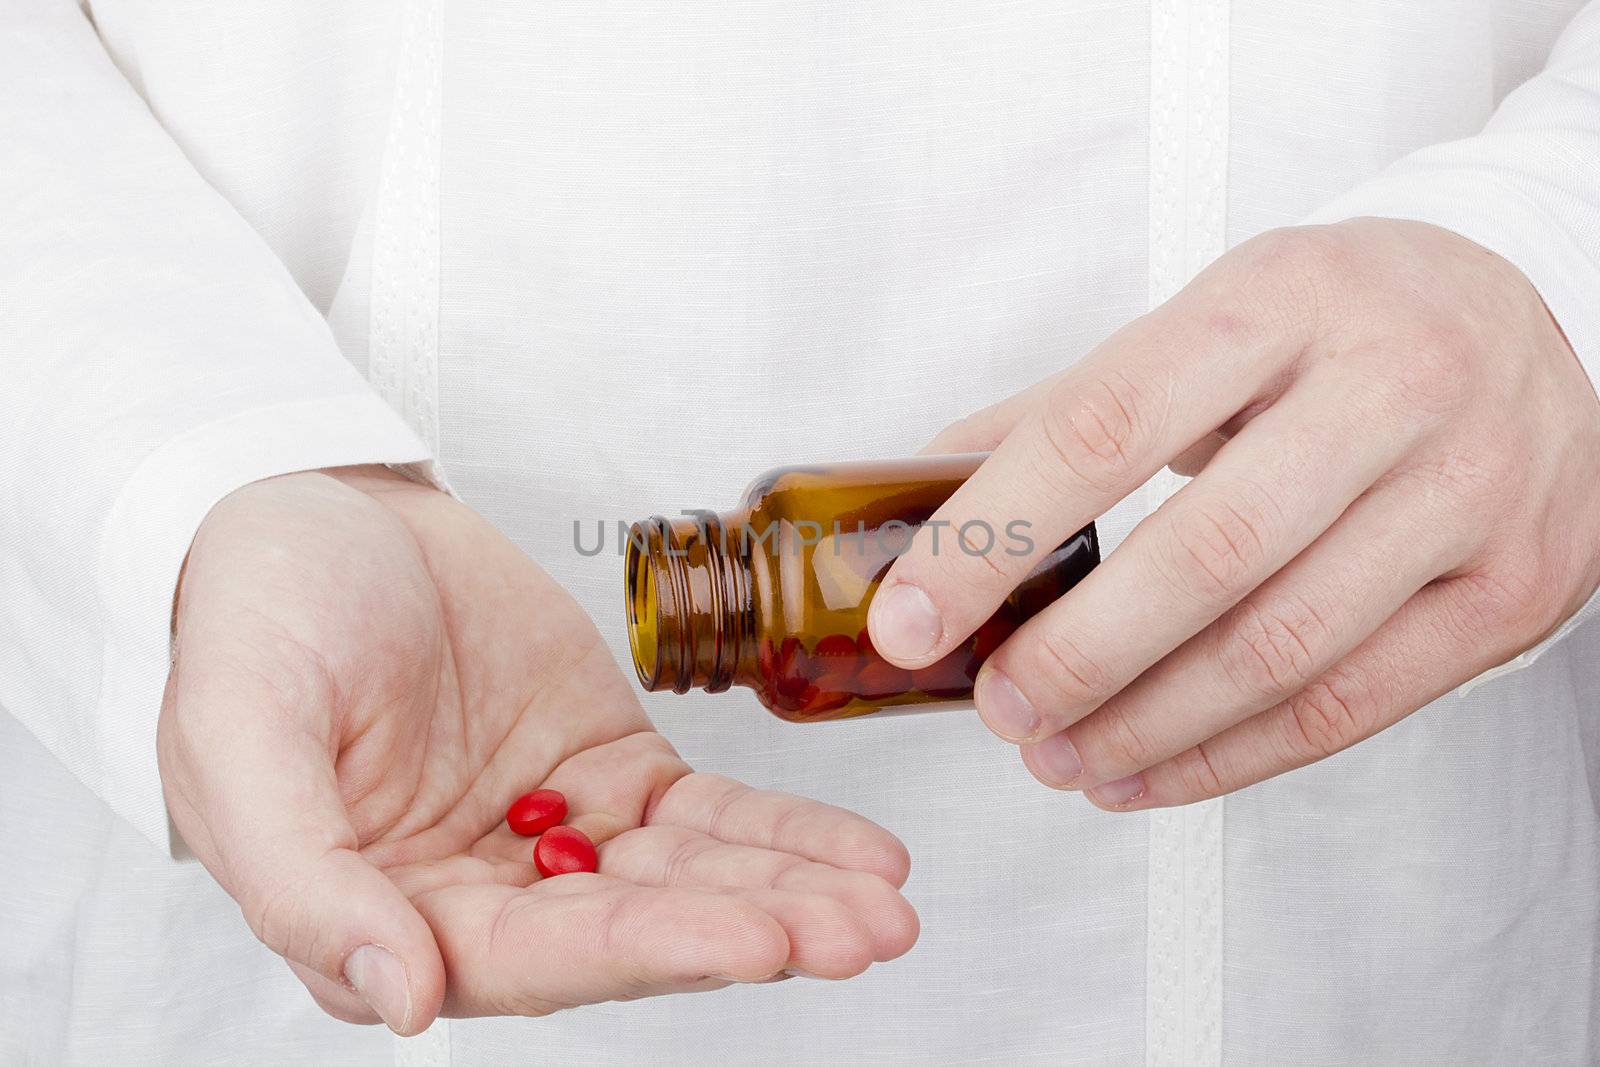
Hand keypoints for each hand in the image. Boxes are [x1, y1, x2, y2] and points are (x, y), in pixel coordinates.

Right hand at [158, 466, 915, 1033]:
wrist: (312, 511)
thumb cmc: (253, 621)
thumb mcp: (241, 740)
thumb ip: (306, 882)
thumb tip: (402, 1000)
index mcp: (386, 918)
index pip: (536, 958)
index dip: (651, 949)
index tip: (760, 941)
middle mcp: (483, 898)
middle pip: (638, 932)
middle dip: (756, 933)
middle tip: (864, 931)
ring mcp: (556, 835)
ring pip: (690, 880)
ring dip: (791, 893)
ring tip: (887, 900)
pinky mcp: (610, 769)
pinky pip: (710, 814)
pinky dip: (786, 834)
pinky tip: (862, 853)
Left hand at [869, 218, 1599, 808]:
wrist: (1537, 317)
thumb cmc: (1343, 324)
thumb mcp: (1211, 320)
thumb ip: (1071, 406)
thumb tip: (925, 494)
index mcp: (1276, 298)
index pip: (1103, 424)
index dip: (993, 535)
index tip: (913, 618)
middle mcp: (1389, 386)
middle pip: (1205, 553)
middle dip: (1076, 657)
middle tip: (999, 708)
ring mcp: (1467, 491)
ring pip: (1282, 647)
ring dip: (1146, 725)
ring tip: (1061, 756)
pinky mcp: (1510, 588)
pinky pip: (1354, 704)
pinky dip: (1232, 756)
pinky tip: (1150, 771)